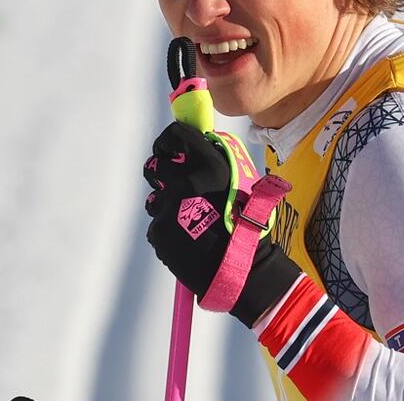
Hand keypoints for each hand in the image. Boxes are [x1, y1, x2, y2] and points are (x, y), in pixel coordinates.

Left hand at [143, 122, 299, 326]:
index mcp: (208, 164)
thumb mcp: (243, 180)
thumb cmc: (249, 223)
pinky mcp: (158, 230)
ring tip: (188, 221)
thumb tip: (197, 148)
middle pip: (154, 164)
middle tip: (177, 187)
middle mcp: (184, 180)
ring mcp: (168, 206)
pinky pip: (157, 223)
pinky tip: (187, 239)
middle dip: (162, 174)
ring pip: (154, 197)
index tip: (172, 151)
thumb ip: (217, 161)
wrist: (241, 267)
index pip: (173, 135)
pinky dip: (168, 230)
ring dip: (166, 204)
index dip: (169, 142)